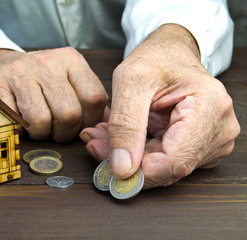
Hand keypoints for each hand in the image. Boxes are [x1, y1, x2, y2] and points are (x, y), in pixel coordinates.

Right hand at [0, 47, 107, 141]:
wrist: (1, 66)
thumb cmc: (41, 82)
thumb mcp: (69, 82)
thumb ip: (90, 101)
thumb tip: (106, 126)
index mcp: (71, 60)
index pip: (94, 98)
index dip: (89, 121)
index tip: (79, 125)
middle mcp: (46, 61)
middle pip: (69, 114)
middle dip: (64, 132)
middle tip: (56, 130)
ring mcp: (19, 71)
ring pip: (41, 121)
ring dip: (41, 133)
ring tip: (37, 125)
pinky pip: (15, 122)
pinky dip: (19, 130)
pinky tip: (19, 120)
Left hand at [80, 24, 239, 188]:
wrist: (170, 53)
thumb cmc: (155, 59)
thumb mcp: (130, 82)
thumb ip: (125, 125)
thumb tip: (122, 169)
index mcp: (210, 107)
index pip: (175, 161)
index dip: (139, 170)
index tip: (107, 162)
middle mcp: (219, 128)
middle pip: (170, 166)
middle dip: (129, 161)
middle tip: (97, 142)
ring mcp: (213, 139)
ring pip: (165, 167)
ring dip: (131, 156)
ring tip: (106, 134)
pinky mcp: (202, 145)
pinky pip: (167, 161)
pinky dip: (140, 153)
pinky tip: (123, 136)